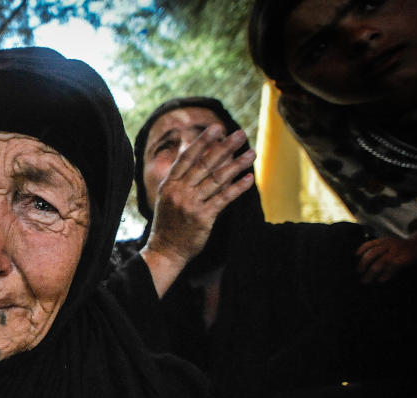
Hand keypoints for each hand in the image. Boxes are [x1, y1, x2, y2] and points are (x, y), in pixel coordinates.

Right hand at [142, 125, 255, 268]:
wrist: (165, 251)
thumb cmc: (169, 223)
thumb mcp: (166, 197)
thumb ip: (179, 176)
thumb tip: (188, 151)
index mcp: (169, 184)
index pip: (187, 158)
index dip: (202, 142)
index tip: (216, 128)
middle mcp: (179, 192)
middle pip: (205, 164)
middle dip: (224, 147)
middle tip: (240, 134)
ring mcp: (191, 204)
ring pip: (217, 179)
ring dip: (236, 164)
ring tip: (252, 153)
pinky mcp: (203, 218)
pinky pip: (223, 199)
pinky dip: (237, 188)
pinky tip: (249, 178)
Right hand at [356, 236, 416, 283]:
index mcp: (409, 254)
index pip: (395, 263)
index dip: (387, 272)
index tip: (381, 281)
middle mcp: (398, 247)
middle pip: (382, 259)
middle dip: (372, 271)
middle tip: (364, 281)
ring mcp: (390, 242)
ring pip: (374, 251)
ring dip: (364, 261)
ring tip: (359, 272)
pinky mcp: (384, 239)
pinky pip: (371, 242)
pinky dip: (363, 248)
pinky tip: (356, 255)